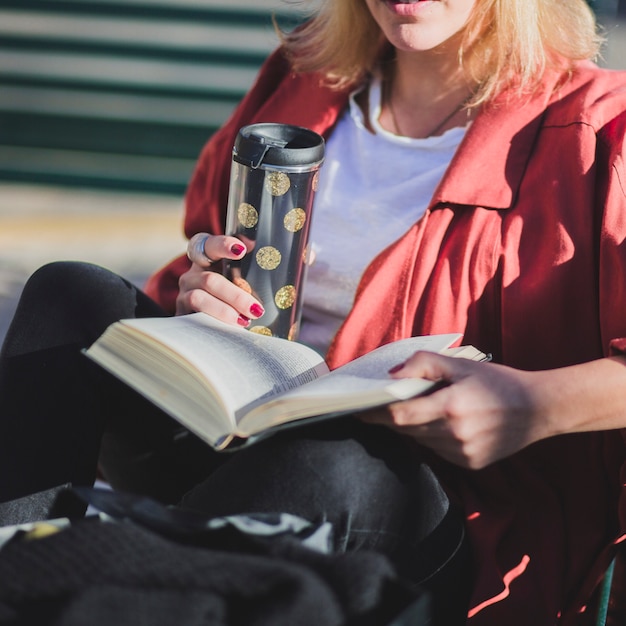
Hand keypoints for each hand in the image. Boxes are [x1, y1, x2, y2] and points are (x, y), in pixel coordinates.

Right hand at [176, 232, 264, 325]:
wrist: (208, 322)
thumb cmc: (233, 294)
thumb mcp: (240, 277)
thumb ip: (246, 263)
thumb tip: (252, 244)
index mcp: (205, 259)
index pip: (208, 245)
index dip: (223, 245)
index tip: (241, 249)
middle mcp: (192, 276)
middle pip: (209, 280)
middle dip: (235, 296)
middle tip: (256, 309)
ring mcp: (184, 296)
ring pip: (198, 299)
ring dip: (224, 311)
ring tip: (245, 322)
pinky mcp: (181, 317)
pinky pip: (193, 319)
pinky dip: (214, 324)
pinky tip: (231, 330)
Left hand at [361, 352, 553, 468]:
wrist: (538, 408)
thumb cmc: (497, 381)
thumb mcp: (461, 364)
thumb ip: (424, 364)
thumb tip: (391, 375)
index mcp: (450, 407)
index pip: (399, 415)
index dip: (374, 414)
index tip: (357, 409)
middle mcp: (455, 435)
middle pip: (407, 430)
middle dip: (391, 418)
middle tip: (380, 405)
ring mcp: (463, 453)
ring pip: (421, 442)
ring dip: (414, 427)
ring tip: (419, 409)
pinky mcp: (471, 464)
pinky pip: (438, 452)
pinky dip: (432, 438)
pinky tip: (444, 423)